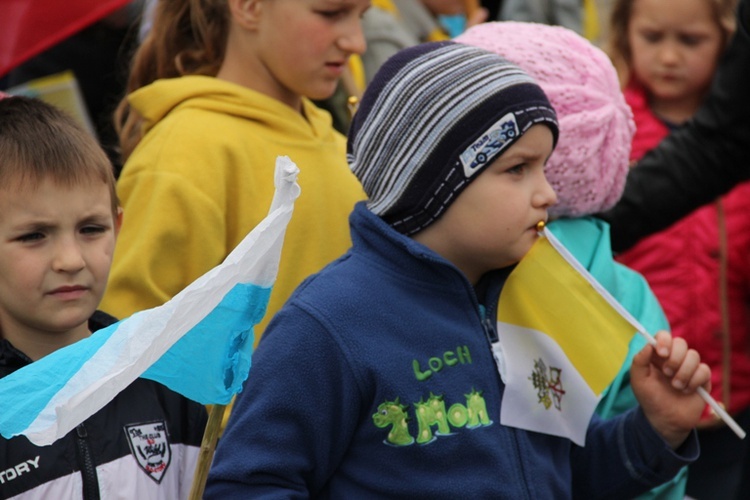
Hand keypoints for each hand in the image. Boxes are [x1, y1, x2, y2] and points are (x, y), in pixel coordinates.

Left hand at [630, 331, 710, 448]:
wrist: (665, 420)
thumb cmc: (650, 398)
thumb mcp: (638, 380)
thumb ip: (639, 361)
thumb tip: (649, 345)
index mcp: (658, 355)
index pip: (663, 335)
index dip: (664, 340)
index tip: (661, 353)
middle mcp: (674, 358)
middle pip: (681, 342)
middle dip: (675, 358)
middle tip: (667, 373)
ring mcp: (689, 367)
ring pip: (694, 356)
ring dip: (683, 372)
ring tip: (675, 386)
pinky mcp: (702, 378)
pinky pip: (704, 370)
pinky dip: (694, 381)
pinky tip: (686, 391)